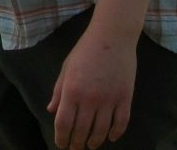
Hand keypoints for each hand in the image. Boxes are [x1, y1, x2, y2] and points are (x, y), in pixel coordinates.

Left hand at [46, 28, 135, 148]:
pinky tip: (111, 138)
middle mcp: (89, 99)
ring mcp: (109, 100)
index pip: (63, 123)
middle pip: (82, 130)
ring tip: (91, 145)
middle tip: (75, 148)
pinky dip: (116, 133)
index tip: (61, 144)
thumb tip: (51, 110)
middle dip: (77, 143)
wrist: (112, 37)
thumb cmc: (85, 50)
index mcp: (71, 90)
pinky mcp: (125, 98)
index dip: (61, 138)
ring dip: (95, 141)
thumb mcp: (66, 68)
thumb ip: (59, 91)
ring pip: (101, 130)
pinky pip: (121, 123)